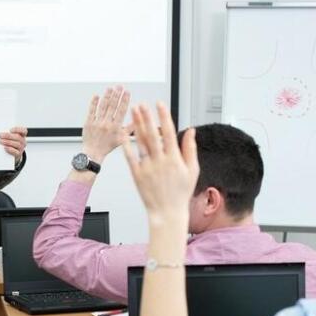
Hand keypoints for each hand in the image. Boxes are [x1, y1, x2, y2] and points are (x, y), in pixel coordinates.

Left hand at [0, 126, 27, 164]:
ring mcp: (21, 148)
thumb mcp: (10, 137)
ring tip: (1, 141)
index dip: (18, 130)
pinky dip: (10, 149)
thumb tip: (1, 133)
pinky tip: (5, 147)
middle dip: (8, 136)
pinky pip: (16, 152)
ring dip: (8, 142)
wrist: (11, 154)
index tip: (10, 130)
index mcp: (22, 135)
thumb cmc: (10, 143)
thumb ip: (7, 134)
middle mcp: (23, 141)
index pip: (24, 131)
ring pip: (17, 144)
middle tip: (0, 135)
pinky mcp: (19, 154)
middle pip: (18, 137)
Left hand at [81, 86, 131, 161]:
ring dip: (107, 96)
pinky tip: (97, 96)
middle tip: (119, 86)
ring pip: (102, 106)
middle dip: (117, 95)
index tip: (127, 92)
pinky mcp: (88, 122)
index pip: (121, 110)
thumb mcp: (122, 139)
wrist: (93, 153)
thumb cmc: (107, 146)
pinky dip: (94, 103)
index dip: (125, 100)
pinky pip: (91, 110)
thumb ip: (130, 128)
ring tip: (110, 88)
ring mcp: (97, 122)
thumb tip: (138, 120)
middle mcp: (106, 124)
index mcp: (115, 127)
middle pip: (112, 106)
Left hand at [122, 102, 198, 222]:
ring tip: (133, 112)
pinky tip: (123, 133)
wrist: (167, 212)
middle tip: (141, 104)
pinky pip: (130, 157)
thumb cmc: (180, 193)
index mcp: (175, 159)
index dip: (163, 116)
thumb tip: (191, 130)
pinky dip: (127, 144)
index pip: (169, 132)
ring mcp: (148, 168)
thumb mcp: (192, 170)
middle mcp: (161, 161)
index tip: (159, 104)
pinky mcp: (137, 175)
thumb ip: (190, 148)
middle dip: (146, 117)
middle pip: (152, 134)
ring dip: (137, 126)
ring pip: (141, 142)